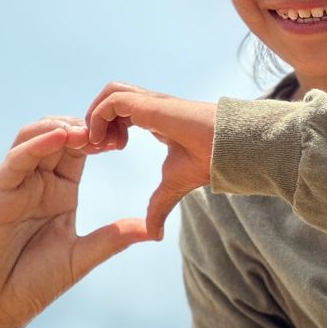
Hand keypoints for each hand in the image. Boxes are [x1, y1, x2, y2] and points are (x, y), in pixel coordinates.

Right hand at [0, 119, 147, 327]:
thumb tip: (154, 231)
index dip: (101, 139)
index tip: (127, 136)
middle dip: (84, 125)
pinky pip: (16, 161)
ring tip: (87, 128)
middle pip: (58, 137)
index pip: (80, 152)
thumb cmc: (33, 282)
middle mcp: (38, 184)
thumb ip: (114, 238)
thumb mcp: (83, 256)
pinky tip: (59, 137)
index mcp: (60, 193)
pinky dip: (37, 144)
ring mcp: (16, 186)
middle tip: (111, 125)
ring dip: (60, 126)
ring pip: (34, 139)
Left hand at [85, 82, 217, 239]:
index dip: (107, 129)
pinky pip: (112, 101)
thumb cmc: (210, 161)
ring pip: (110, 93)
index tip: (106, 152)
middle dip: (96, 120)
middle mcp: (152, 107)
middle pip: (112, 97)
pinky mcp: (151, 105)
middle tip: (98, 147)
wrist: (230, 151)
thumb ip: (159, 205)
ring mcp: (152, 103)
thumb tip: (154, 234)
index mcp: (157, 120)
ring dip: (96, 117)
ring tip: (100, 144)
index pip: (121, 112)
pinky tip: (106, 143)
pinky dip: (99, 118)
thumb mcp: (174, 186)